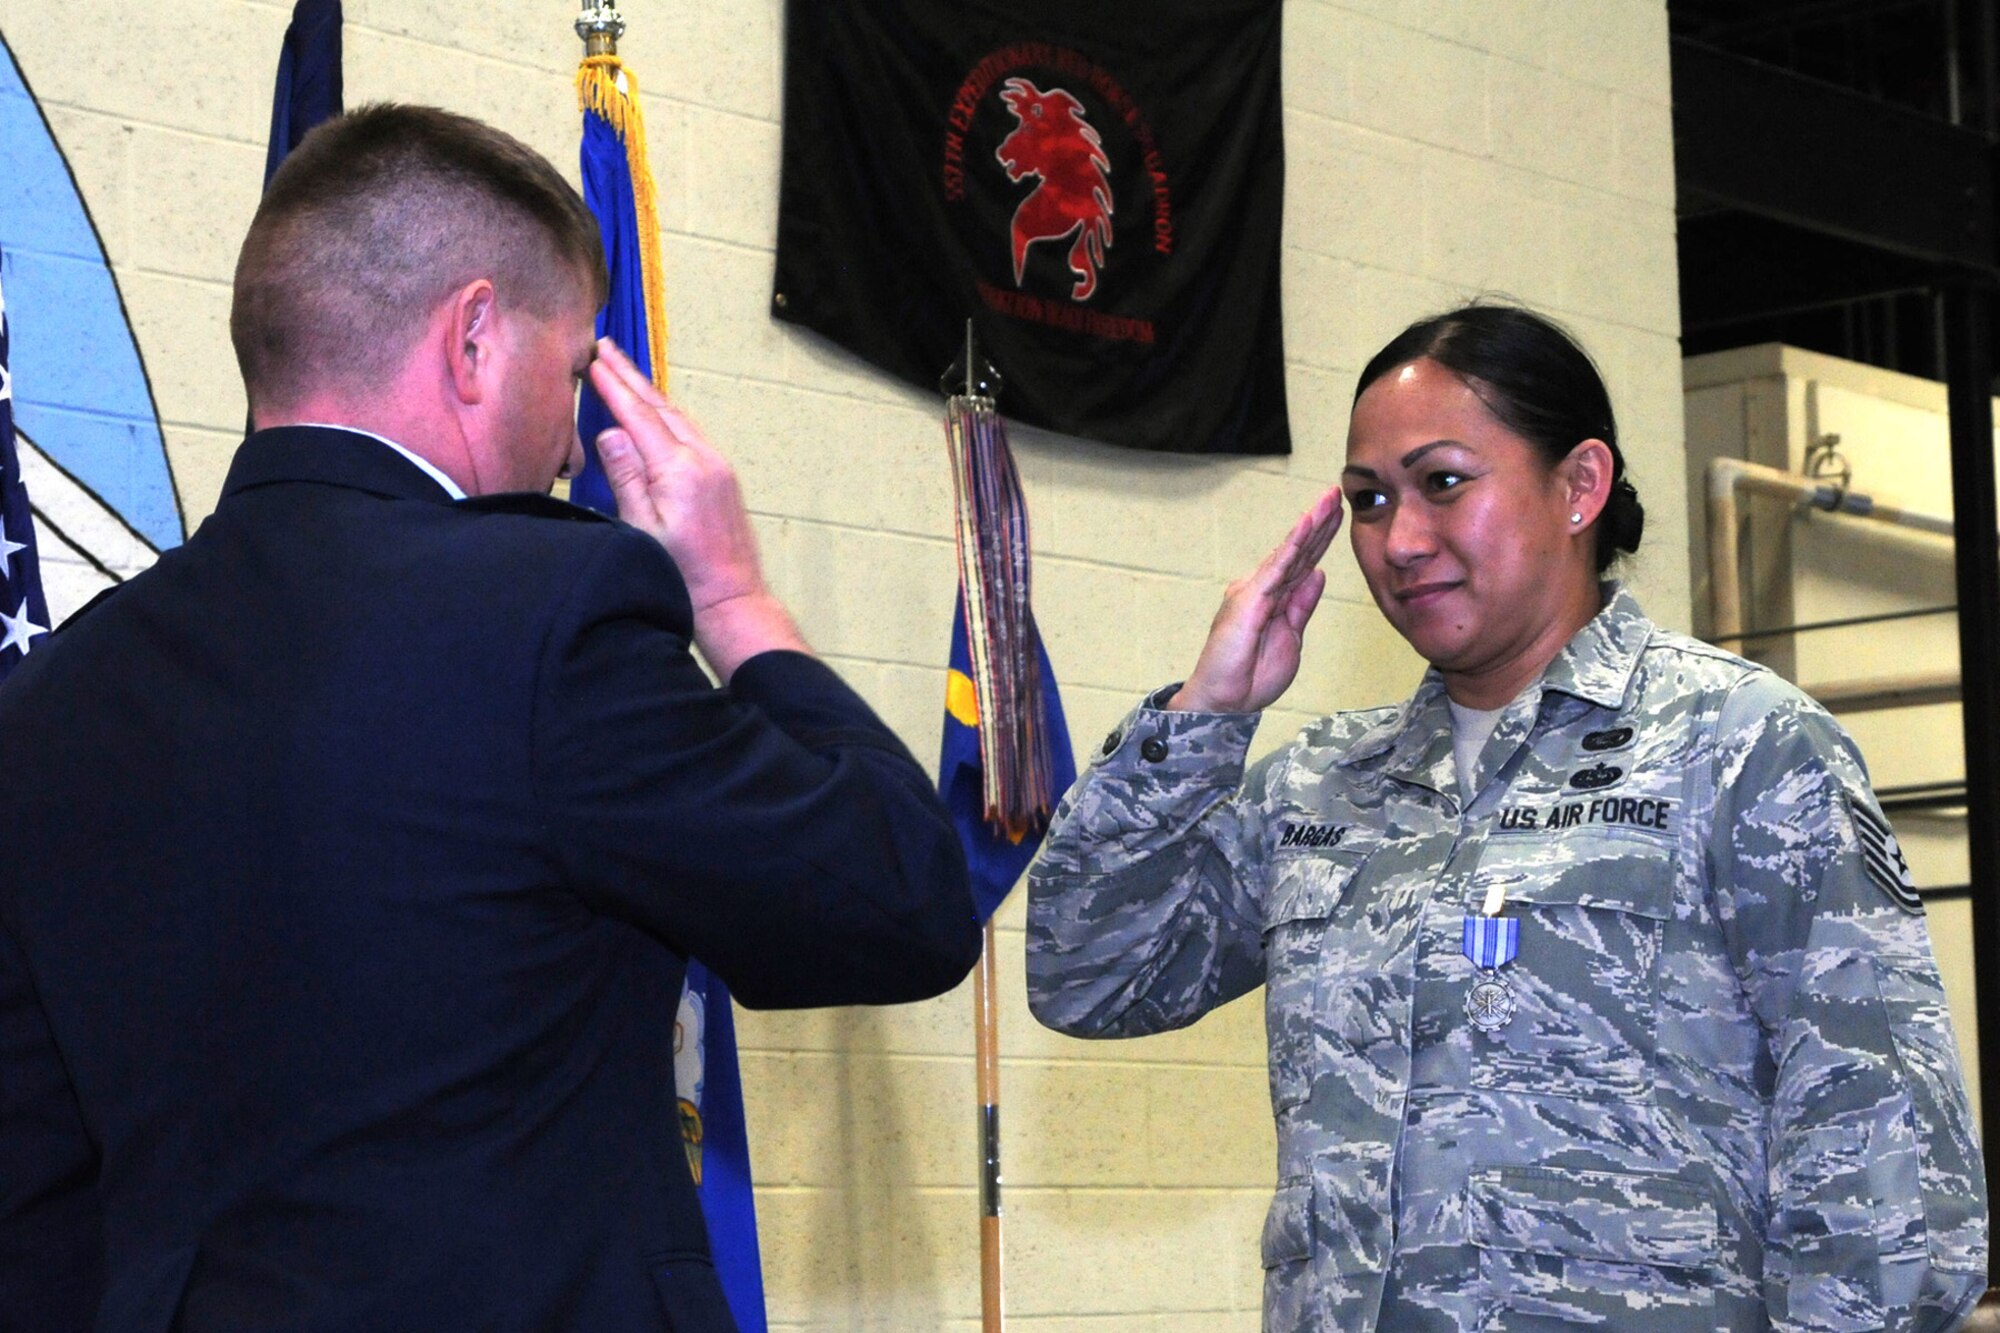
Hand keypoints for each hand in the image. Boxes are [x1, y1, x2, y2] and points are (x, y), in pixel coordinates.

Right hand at [588, 339, 808, 677]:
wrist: (733, 601)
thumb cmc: (683, 575)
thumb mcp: (641, 528)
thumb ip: (626, 476)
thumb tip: (610, 432)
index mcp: (680, 469)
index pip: (640, 416)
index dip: (615, 387)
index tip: (594, 360)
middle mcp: (704, 460)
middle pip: (662, 408)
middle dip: (632, 377)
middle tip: (607, 347)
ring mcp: (719, 468)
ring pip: (679, 419)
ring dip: (651, 394)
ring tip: (625, 373)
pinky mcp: (724, 479)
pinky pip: (691, 435)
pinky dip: (668, 417)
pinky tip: (656, 414)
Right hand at [1169, 487, 1342, 712]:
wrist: (1226, 700)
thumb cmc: (1252, 676)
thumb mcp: (1292, 638)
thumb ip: (1302, 605)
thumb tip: (1318, 573)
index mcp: (1275, 598)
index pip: (1303, 563)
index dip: (1321, 539)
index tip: (1339, 515)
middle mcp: (1263, 587)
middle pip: (1298, 551)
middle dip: (1319, 523)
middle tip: (1337, 493)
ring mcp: (1254, 590)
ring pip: (1288, 552)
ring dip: (1310, 525)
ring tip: (1328, 500)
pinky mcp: (1249, 599)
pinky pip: (1276, 568)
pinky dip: (1293, 546)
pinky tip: (1307, 525)